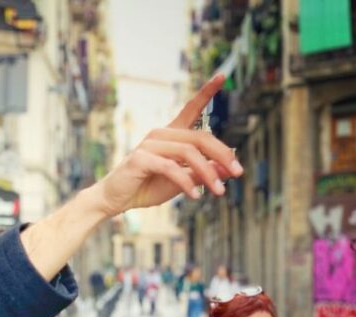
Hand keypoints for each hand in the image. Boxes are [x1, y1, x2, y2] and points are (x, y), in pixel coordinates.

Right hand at [94, 74, 243, 215]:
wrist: (116, 200)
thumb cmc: (147, 187)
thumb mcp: (182, 181)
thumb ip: (203, 173)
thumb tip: (231, 169)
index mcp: (170, 135)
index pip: (190, 109)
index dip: (206, 92)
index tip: (221, 76)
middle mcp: (160, 134)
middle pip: (200, 137)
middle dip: (223, 154)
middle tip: (239, 172)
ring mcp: (149, 145)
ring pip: (189, 153)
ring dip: (208, 173)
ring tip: (219, 192)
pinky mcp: (140, 158)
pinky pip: (171, 168)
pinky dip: (186, 182)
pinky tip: (195, 196)